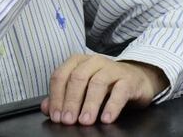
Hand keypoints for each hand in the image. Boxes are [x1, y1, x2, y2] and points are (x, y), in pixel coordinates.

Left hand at [41, 54, 167, 125]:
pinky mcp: (128, 79)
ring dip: (89, 104)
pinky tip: (106, 118)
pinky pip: (120, 91)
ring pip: (97, 83)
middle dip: (71, 101)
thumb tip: (47, 107)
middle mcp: (93, 62)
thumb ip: (63, 96)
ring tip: (85, 121)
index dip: (56, 97)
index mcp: (78, 62)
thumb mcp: (82, 89)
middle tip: (68, 120)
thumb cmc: (105, 84)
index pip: (61, 76)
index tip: (56, 116)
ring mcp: (112, 68)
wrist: (136, 79)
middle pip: (77, 78)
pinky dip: (112, 106)